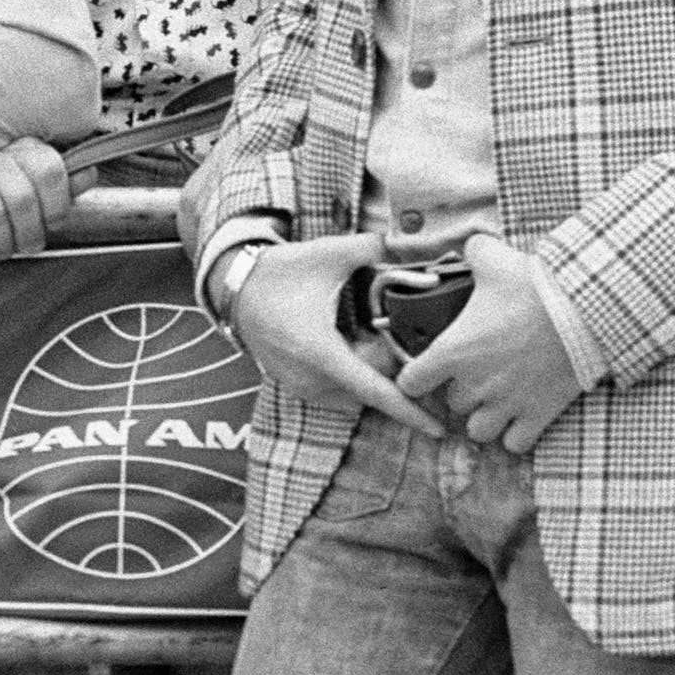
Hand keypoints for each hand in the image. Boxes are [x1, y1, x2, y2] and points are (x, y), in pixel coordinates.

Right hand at [0, 139, 72, 257]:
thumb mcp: (28, 172)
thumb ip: (60, 178)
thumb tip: (88, 175)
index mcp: (21, 145)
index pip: (48, 172)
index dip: (56, 206)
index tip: (52, 222)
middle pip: (22, 200)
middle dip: (29, 234)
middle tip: (27, 245)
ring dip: (2, 243)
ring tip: (2, 247)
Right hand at [222, 229, 442, 438]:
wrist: (235, 287)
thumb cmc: (280, 273)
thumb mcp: (327, 254)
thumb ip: (372, 248)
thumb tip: (411, 245)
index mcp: (322, 352)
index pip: (375, 391)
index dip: (410, 412)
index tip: (438, 430)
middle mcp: (311, 379)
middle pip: (370, 388)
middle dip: (387, 366)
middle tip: (385, 332)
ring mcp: (302, 387)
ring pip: (354, 393)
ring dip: (367, 372)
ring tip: (359, 334)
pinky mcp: (297, 388)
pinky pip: (337, 391)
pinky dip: (349, 374)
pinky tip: (344, 343)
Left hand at [394, 234, 587, 455]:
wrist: (584, 311)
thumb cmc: (533, 285)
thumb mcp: (492, 258)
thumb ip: (472, 253)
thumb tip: (471, 246)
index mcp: (454, 351)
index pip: (411, 382)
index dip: (415, 376)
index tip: (425, 370)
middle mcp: (475, 383)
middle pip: (452, 404)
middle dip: (461, 390)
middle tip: (477, 372)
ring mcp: (507, 403)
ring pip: (478, 431)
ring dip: (484, 418)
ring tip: (496, 398)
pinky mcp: (538, 416)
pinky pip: (515, 445)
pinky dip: (516, 435)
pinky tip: (522, 415)